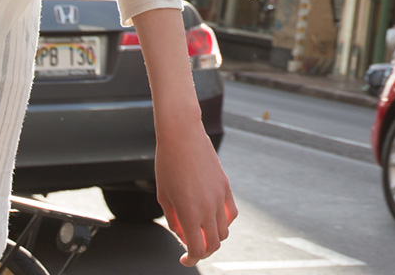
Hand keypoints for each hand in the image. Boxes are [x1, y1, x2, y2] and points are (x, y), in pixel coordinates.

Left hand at [155, 116, 236, 265]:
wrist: (182, 135)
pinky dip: (224, 221)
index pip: (197, 250)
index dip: (191, 259)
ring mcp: (219, 197)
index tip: (184, 259)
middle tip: (192, 249)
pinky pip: (231, 213)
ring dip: (214, 237)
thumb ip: (174, 220)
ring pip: (224, 231)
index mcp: (189, 213)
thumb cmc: (168, 163)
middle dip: (203, 251)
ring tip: (202, 232)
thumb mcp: (163, 196)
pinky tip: (213, 218)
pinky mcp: (225, 186)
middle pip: (214, 244)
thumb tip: (183, 233)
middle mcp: (208, 208)